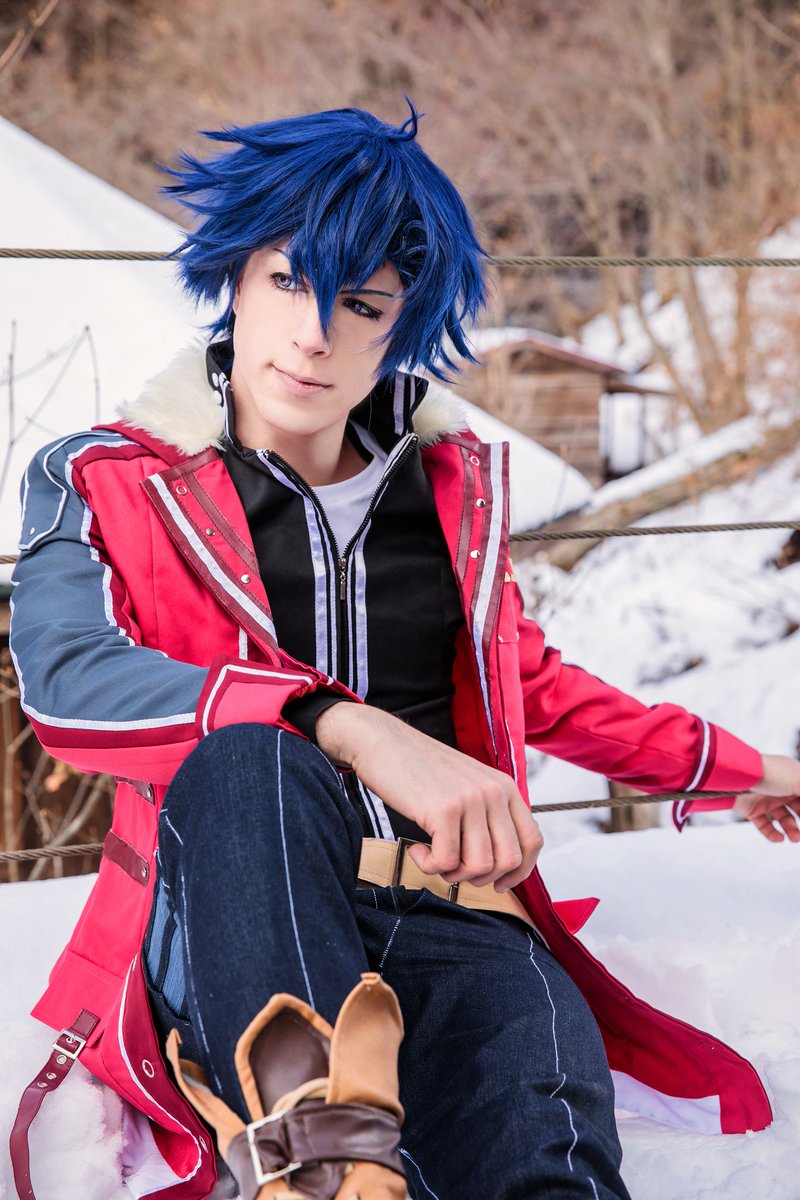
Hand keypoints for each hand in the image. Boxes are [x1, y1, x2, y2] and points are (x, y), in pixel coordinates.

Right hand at [316, 703, 541, 891]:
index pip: (532, 841)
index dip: (519, 872)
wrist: (381, 742)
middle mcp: (493, 792)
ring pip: (479, 867)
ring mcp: (470, 800)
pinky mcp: (443, 809)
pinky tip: (415, 849)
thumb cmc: (418, 769)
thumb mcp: (467, 785)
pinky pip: (446, 863)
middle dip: (480, 878)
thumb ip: (487, 815)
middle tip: (453, 870)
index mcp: (504, 786)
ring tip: (432, 857)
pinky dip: (428, 866)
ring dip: (453, 875)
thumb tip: (497, 866)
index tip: (498, 884)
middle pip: (508, 861)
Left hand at [732, 754, 799, 842]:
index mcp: (793, 778)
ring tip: (795, 838)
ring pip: (784, 820)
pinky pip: (765, 826)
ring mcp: (766, 799)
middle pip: (799, 809)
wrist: (737, 776)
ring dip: (792, 831)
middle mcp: (781, 789)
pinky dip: (772, 834)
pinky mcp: (752, 810)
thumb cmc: (771, 774)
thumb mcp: (799, 780)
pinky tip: (779, 838)